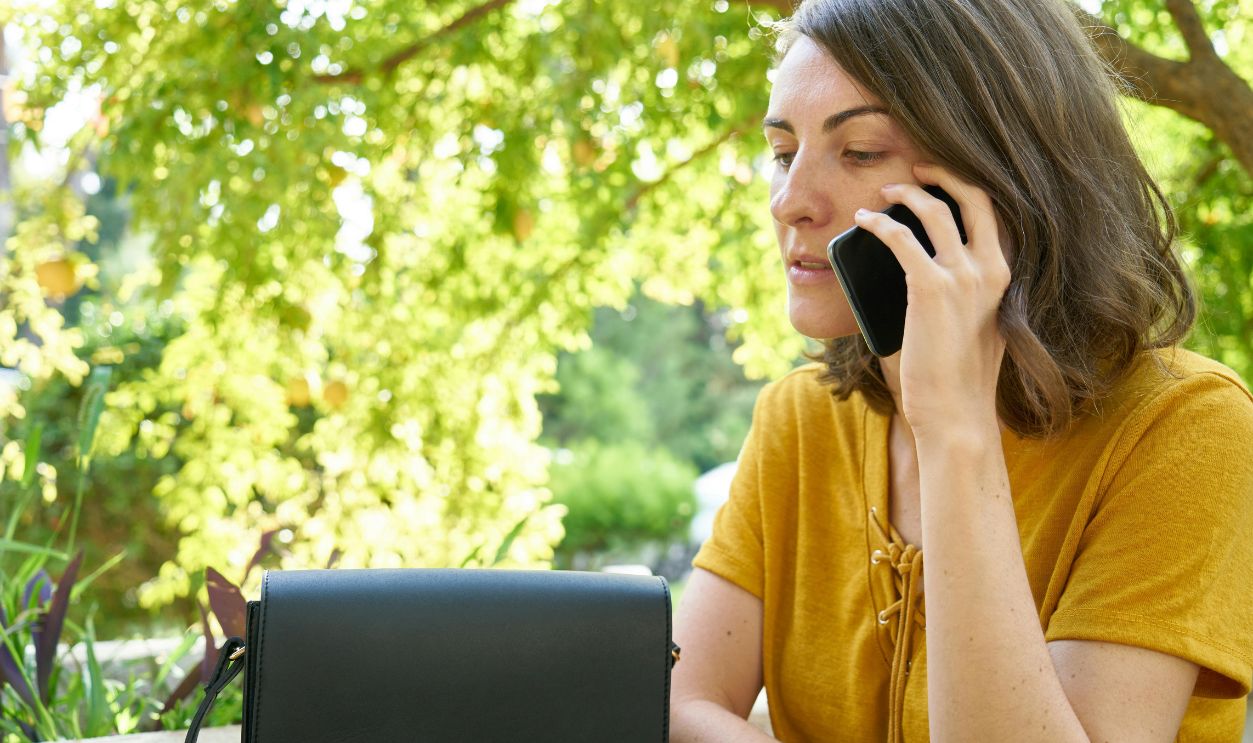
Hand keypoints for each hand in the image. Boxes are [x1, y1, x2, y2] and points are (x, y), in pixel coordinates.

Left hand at [852, 163, 1009, 438]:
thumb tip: (924, 273)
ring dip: (907, 193)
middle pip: (974, 198)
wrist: (956, 413)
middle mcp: (990, 270)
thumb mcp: (974, 326)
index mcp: (1005, 278)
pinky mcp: (931, 287)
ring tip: (885, 191)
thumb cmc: (958, 379)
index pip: (995, 215)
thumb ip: (963, 296)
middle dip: (946, 173)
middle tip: (920, 166)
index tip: (945, 178)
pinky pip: (900, 238)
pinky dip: (879, 224)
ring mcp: (963, 277)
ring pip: (935, 211)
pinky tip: (864, 221)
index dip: (970, 189)